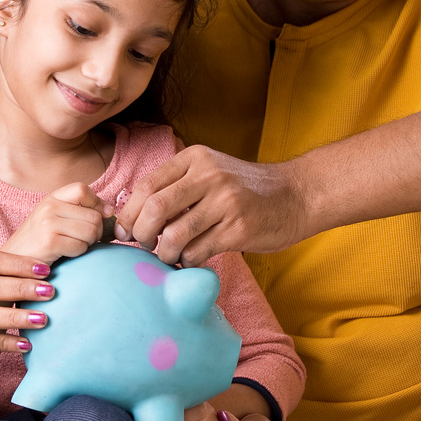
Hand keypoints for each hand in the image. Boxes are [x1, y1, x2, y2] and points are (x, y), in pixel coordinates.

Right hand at [4, 183, 104, 264]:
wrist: (13, 262)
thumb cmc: (39, 242)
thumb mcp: (54, 218)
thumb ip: (78, 210)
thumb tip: (111, 212)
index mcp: (51, 198)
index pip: (82, 189)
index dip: (98, 203)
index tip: (103, 216)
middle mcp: (49, 207)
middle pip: (93, 215)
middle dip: (97, 231)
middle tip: (86, 240)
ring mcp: (48, 223)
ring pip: (91, 231)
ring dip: (89, 243)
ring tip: (75, 246)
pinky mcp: (49, 242)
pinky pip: (81, 246)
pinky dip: (79, 253)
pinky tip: (67, 254)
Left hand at [117, 146, 309, 265]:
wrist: (297, 195)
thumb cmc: (246, 189)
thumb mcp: (211, 172)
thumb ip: (178, 186)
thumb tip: (133, 216)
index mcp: (195, 159)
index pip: (147, 185)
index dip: (128, 213)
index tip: (124, 232)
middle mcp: (209, 175)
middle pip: (155, 208)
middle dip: (140, 234)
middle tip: (143, 246)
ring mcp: (226, 202)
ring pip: (174, 235)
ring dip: (163, 253)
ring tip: (169, 256)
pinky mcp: (239, 229)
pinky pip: (198, 252)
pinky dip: (187, 262)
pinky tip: (192, 260)